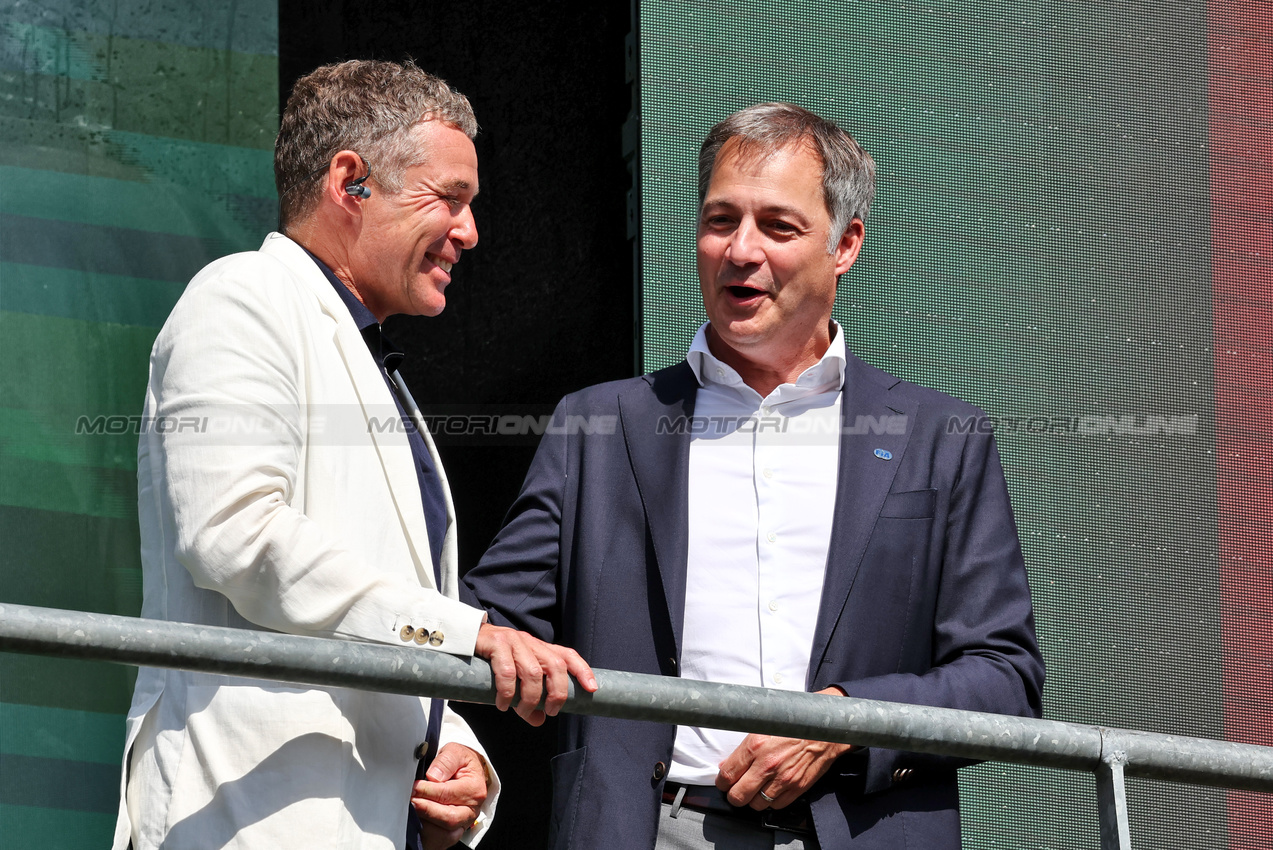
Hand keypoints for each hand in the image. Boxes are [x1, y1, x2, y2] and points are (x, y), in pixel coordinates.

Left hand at [412, 743, 488, 849]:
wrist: (464, 771)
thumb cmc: (459, 762)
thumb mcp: (455, 752)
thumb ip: (446, 761)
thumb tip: (433, 776)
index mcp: (474, 789)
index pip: (447, 794)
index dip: (428, 791)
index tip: (414, 787)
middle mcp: (471, 811)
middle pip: (449, 819)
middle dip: (426, 810)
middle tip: (410, 801)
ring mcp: (462, 824)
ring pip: (444, 834)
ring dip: (425, 825)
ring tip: (411, 812)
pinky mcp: (452, 833)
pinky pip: (439, 841)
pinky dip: (426, 836)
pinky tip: (416, 823)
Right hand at [474, 623, 597, 725]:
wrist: (460, 639)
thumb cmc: (489, 663)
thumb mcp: (513, 680)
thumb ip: (526, 698)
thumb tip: (539, 720)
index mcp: (538, 648)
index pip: (567, 655)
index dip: (582, 670)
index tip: (592, 689)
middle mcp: (529, 642)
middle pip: (555, 665)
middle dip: (557, 692)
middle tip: (549, 712)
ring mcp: (513, 641)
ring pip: (533, 672)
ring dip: (530, 698)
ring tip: (521, 711)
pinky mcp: (496, 643)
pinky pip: (507, 671)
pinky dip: (507, 692)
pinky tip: (502, 704)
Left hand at [715, 686, 854, 809]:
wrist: (823, 730)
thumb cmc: (793, 726)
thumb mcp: (762, 727)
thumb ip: (744, 748)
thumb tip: (726, 765)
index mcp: (755, 745)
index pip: (727, 774)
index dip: (721, 782)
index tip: (723, 782)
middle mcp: (767, 764)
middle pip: (738, 796)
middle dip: (733, 795)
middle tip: (735, 790)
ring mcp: (783, 778)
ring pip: (756, 804)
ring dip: (753, 799)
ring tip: (754, 790)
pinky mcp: (797, 787)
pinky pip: (776, 806)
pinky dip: (771, 802)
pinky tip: (771, 791)